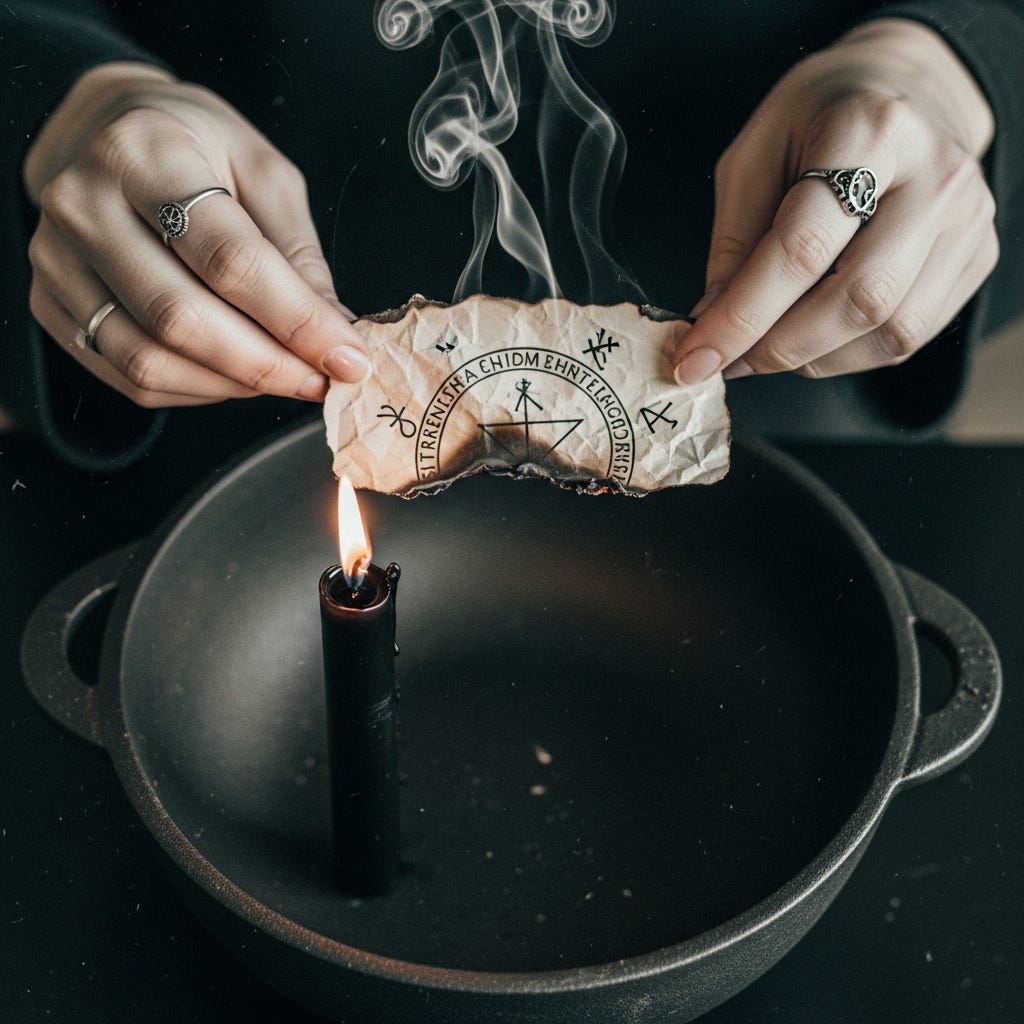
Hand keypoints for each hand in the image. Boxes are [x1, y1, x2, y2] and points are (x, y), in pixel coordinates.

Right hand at [23, 62, 368, 406]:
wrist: (104, 133)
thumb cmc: (191, 147)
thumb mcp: (263, 171)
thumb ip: (297, 252)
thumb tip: (331, 331)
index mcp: (146, 154)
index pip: (229, 260)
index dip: (296, 322)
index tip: (346, 357)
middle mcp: (85, 206)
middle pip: (183, 320)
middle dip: (267, 366)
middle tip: (319, 381)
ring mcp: (57, 261)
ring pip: (150, 361)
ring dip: (232, 387)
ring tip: (281, 376)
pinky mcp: (50, 305)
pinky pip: (128, 378)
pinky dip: (194, 391)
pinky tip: (232, 375)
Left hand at [674, 18, 996, 383]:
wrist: (902, 91)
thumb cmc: (817, 121)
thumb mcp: (752, 158)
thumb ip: (733, 243)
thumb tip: (713, 323)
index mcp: (870, 132)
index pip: (802, 249)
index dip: (743, 316)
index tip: (697, 357)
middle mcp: (935, 177)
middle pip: (858, 299)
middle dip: (780, 348)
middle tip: (731, 359)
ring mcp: (966, 220)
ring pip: (891, 331)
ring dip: (814, 358)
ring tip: (768, 346)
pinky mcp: (977, 256)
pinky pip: (909, 337)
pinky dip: (848, 355)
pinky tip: (812, 337)